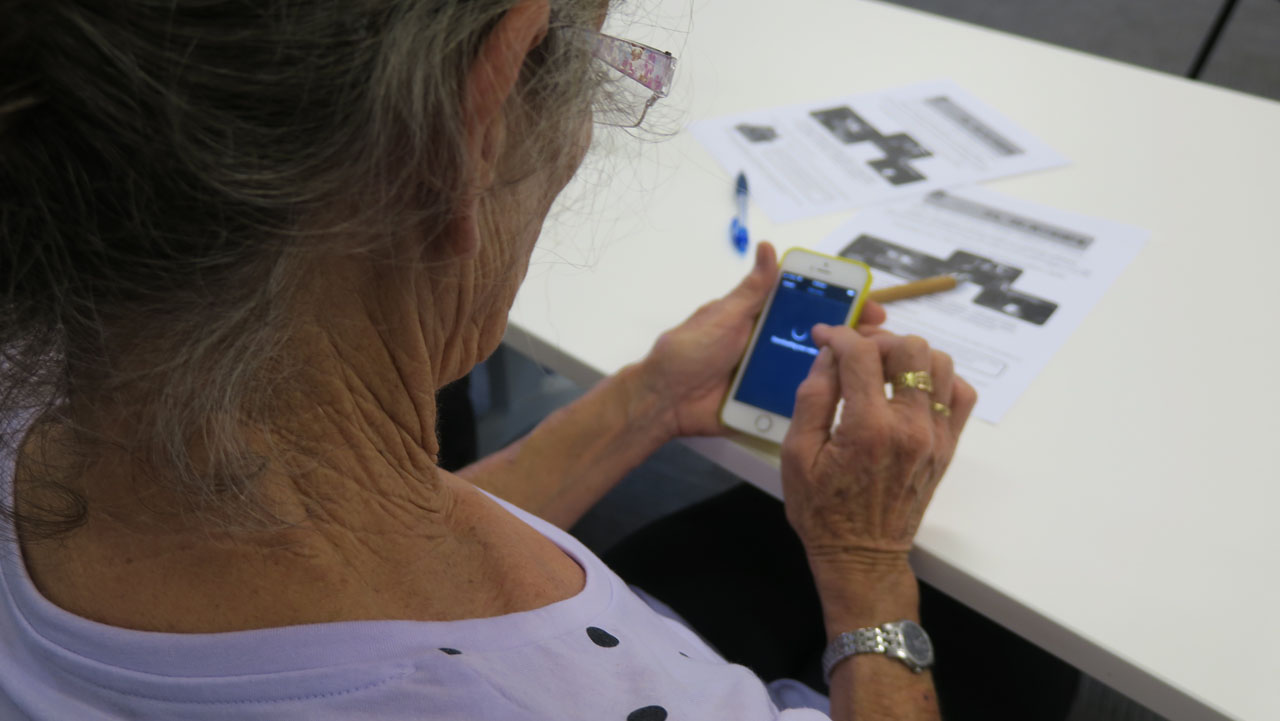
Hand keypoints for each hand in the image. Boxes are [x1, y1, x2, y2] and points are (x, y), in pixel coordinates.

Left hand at [636, 243, 886, 438]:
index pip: (808, 306)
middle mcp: (770, 346)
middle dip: (852, 339)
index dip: (840, 305)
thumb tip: (766, 246)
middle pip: (819, 340)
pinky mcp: (766, 404)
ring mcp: (770, 376)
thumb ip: (751, 290)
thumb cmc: (687, 352)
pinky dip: (819, 401)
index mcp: (761, 319)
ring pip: (814, 371)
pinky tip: (846, 400)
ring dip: (841, 371)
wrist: (664, 402)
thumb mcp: (722, 316)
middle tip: (881, 341)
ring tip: (874, 371)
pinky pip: (798, 402)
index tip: (868, 303)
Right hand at [780, 324, 975, 571]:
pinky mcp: (947, 446)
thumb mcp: (795, 453)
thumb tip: (828, 354)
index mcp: (867, 429)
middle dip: (876, 340)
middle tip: (854, 352)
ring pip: (940, 364)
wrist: (861, 555)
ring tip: (883, 368)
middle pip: (909, 348)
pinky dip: (940, 380)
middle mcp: (909, 428)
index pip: (861, 354)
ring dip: (909, 356)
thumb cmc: (821, 510)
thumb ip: (812, 396)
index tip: (825, 337)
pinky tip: (912, 388)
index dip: (839, 335)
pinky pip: (960, 394)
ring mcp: (934, 437)